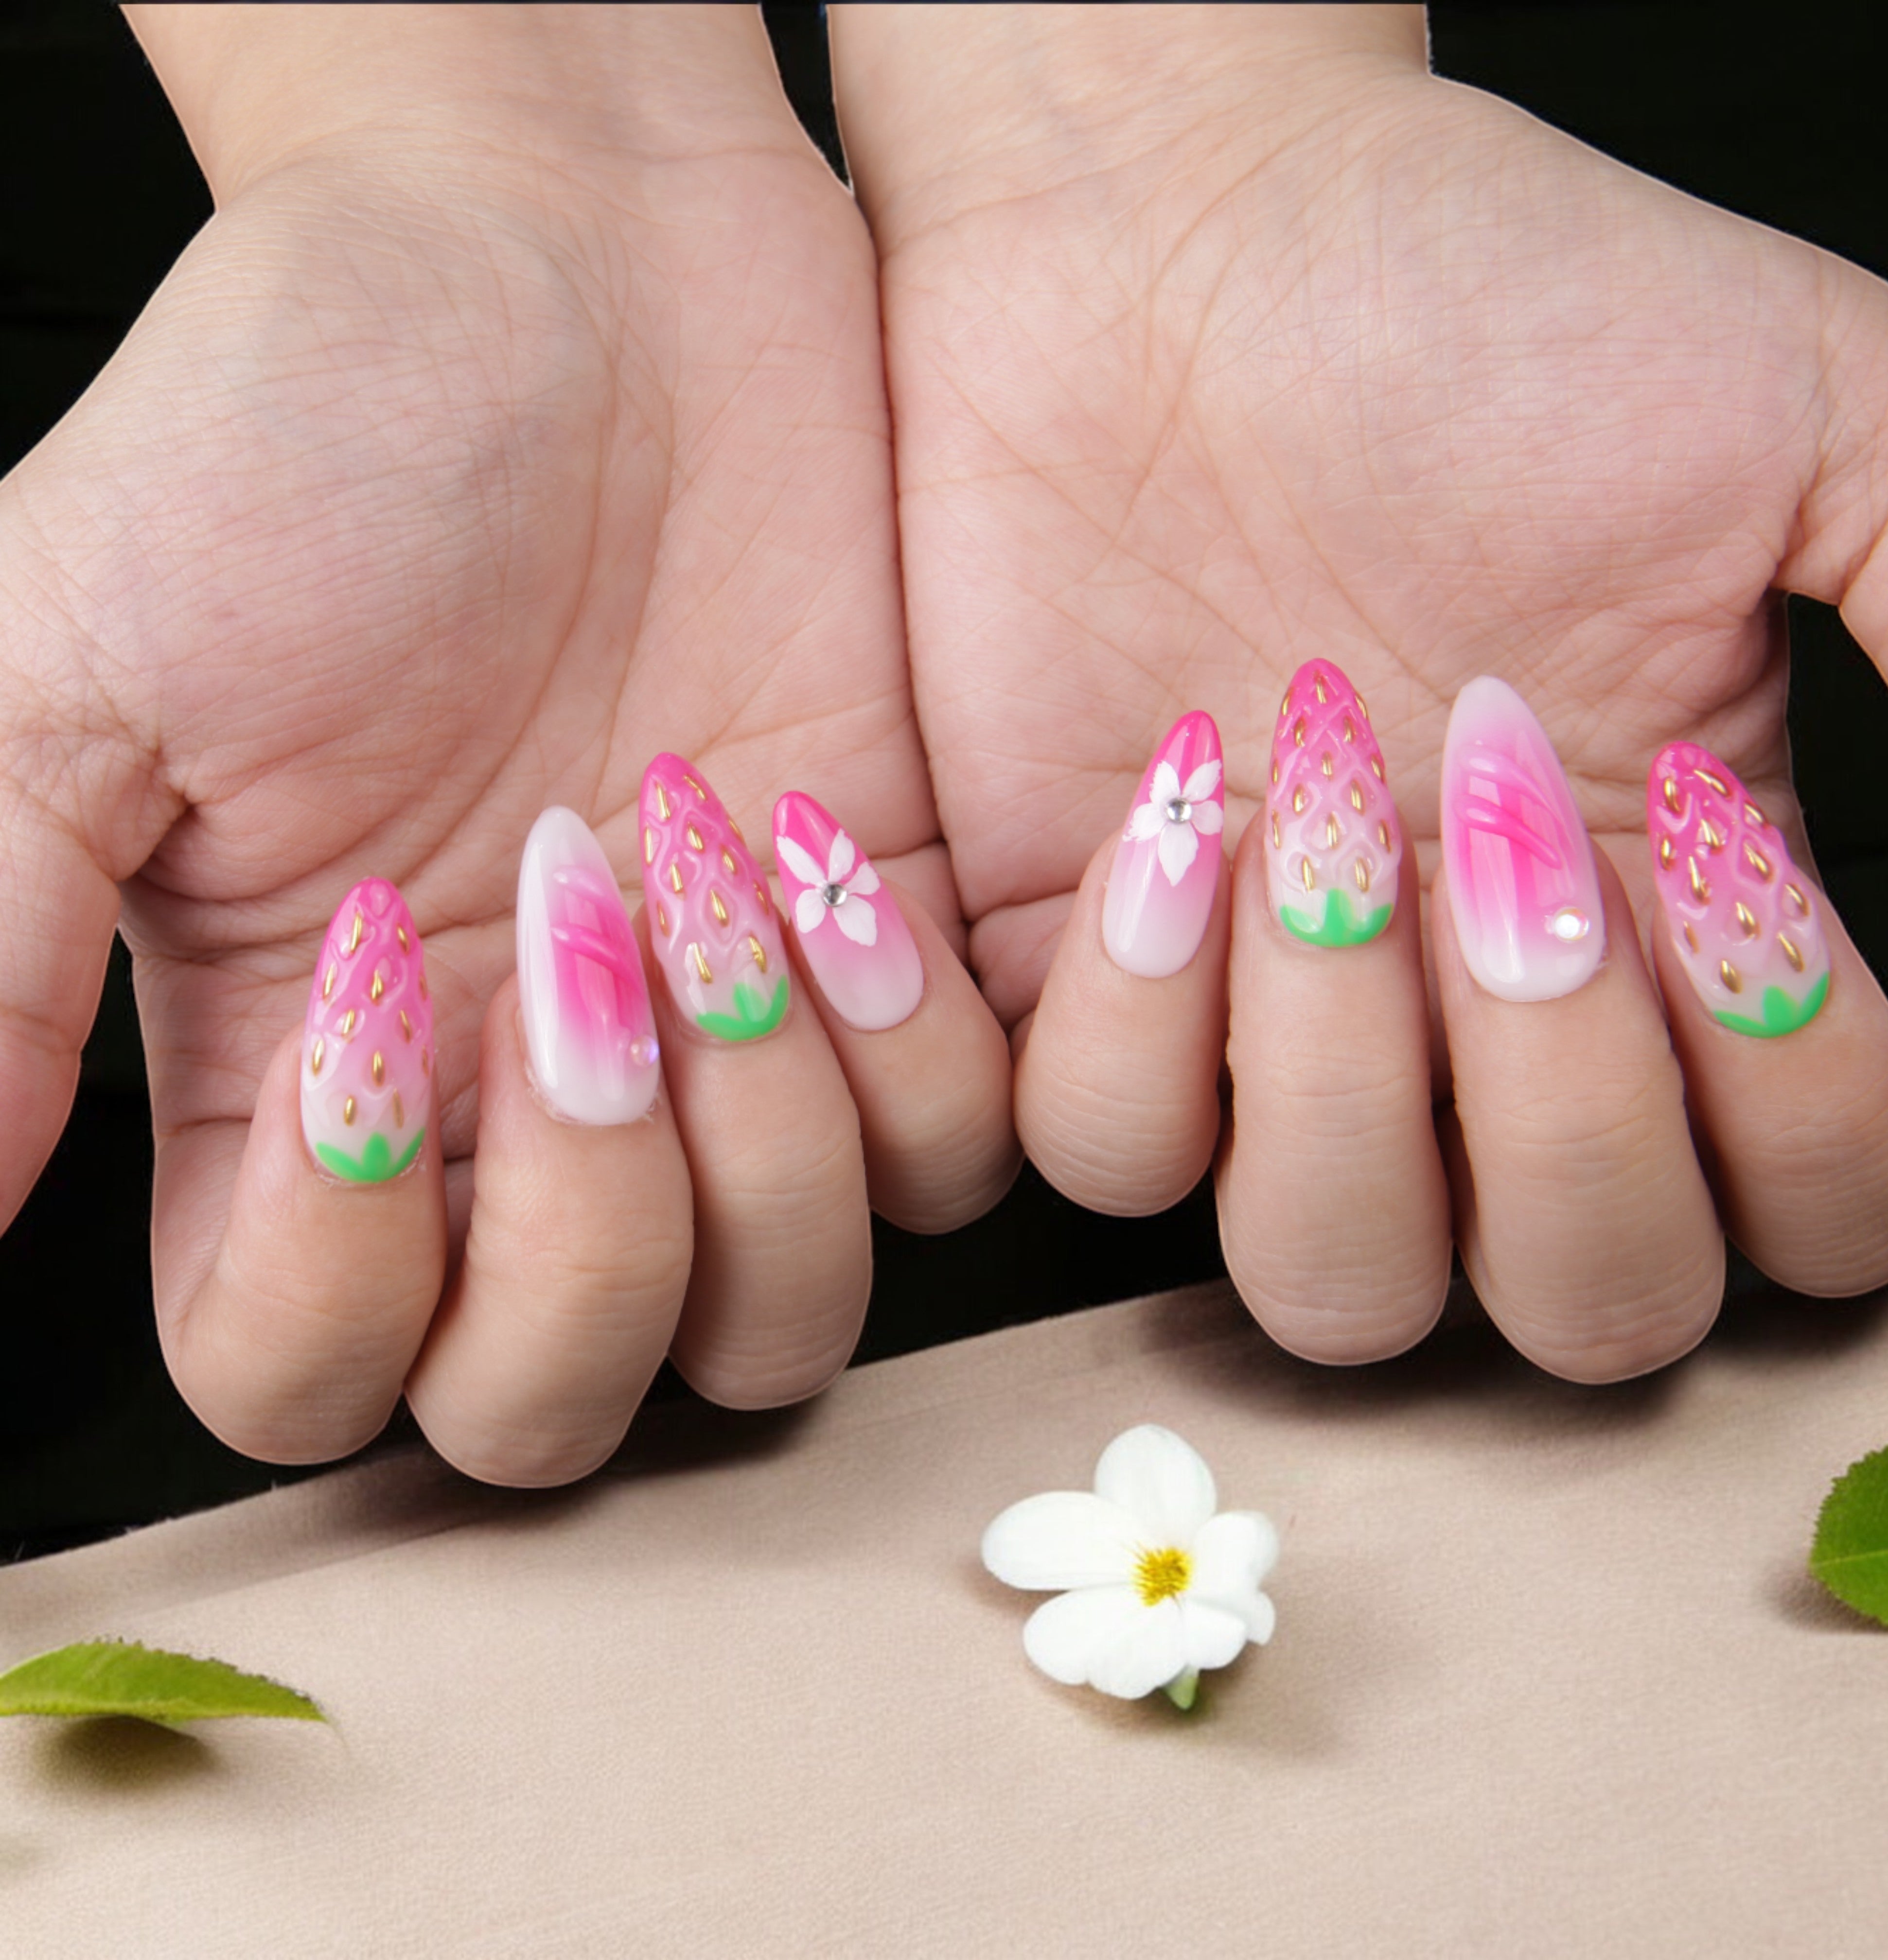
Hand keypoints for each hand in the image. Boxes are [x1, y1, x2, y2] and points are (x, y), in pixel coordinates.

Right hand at [0, 5, 1013, 1480]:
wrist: (578, 272)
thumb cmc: (308, 431)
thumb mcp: (71, 663)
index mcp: (294, 1089)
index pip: (303, 1372)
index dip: (335, 1275)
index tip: (366, 971)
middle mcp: (505, 1123)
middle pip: (556, 1403)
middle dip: (586, 1243)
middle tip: (573, 961)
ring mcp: (712, 1070)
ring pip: (774, 1328)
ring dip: (761, 1156)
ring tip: (708, 883)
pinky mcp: (882, 985)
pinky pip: (948, 1166)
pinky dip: (907, 1054)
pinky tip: (830, 851)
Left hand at [833, 3, 1887, 1379]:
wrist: (1175, 247)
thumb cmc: (1480, 305)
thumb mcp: (1798, 412)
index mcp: (1678, 924)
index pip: (1819, 1206)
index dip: (1806, 1113)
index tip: (1700, 839)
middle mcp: (1483, 1027)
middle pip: (1584, 1304)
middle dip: (1566, 1122)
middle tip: (1496, 853)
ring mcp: (1276, 1034)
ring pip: (1333, 1283)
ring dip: (1343, 1088)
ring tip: (1318, 827)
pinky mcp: (1080, 994)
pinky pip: (1104, 1157)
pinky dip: (1142, 1021)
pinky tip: (1173, 814)